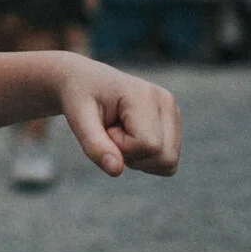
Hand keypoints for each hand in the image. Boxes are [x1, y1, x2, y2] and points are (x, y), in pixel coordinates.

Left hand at [51, 58, 180, 177]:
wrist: (83, 80)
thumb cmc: (78, 96)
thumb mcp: (77, 118)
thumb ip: (94, 145)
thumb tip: (116, 171)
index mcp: (146, 95)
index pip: (149, 145)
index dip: (121, 147)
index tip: (104, 126)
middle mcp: (167, 102)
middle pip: (165, 158)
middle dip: (132, 156)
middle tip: (111, 131)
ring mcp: (173, 113)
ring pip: (168, 164)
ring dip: (137, 158)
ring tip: (119, 131)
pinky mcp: (172, 123)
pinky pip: (166, 162)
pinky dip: (144, 158)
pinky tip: (128, 136)